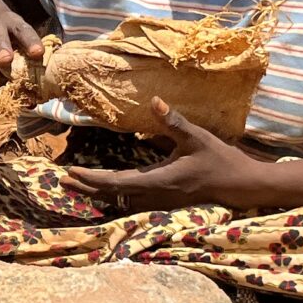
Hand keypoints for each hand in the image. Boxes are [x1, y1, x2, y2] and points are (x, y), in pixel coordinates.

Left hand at [65, 98, 266, 210]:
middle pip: (113, 195)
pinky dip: (114, 196)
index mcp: (160, 180)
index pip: (117, 183)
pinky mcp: (164, 201)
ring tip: (77, 185)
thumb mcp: (197, 137)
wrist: (239, 185)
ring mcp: (159, 201)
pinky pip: (132, 201)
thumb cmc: (220, 160)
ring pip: (121, 200)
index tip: (71, 173)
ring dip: (98, 193)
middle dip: (87, 188)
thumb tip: (155, 101)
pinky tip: (106, 192)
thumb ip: (174, 121)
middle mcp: (155, 194)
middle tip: (62, 180)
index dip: (92, 179)